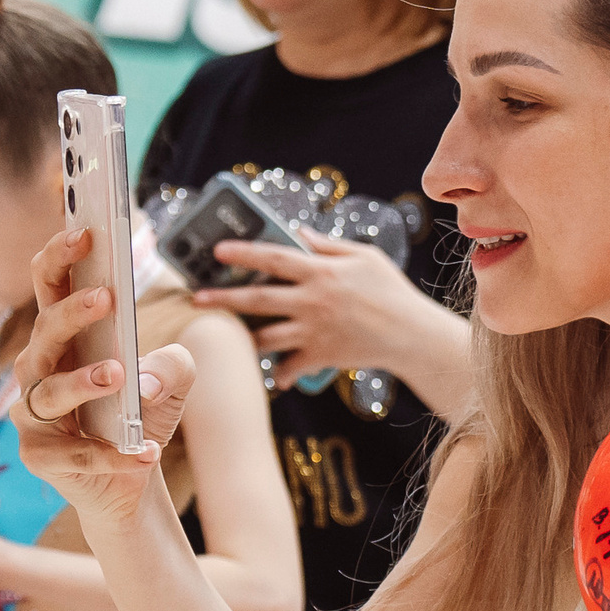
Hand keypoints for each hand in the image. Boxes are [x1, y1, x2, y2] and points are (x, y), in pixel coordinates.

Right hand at [12, 228, 193, 526]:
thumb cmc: (141, 414)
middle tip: (106, 298)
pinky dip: (108, 452)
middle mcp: (40, 369)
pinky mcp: (39, 455)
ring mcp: (34, 413)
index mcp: (67, 337)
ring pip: (47, 392)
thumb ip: (174, 364)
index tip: (86, 233)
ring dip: (82, 382)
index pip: (51, 286)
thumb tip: (144, 381)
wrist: (132, 476)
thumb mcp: (175, 381)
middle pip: (44, 333)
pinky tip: (143, 452)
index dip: (60, 256)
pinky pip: (69, 451)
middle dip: (71, 312)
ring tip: (118, 377)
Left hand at [189, 230, 448, 383]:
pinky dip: (280, 373)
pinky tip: (275, 376)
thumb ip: (329, 246)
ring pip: (266, 336)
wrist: (412, 336)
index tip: (217, 251)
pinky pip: (290, 367)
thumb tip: (299, 234)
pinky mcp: (321, 355)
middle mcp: (312, 301)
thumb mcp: (365, 257)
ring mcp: (314, 330)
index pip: (273, 257)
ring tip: (229, 338)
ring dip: (244, 338)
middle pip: (258, 298)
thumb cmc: (392, 291)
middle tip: (197, 299)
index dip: (243, 252)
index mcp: (321, 272)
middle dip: (223, 298)